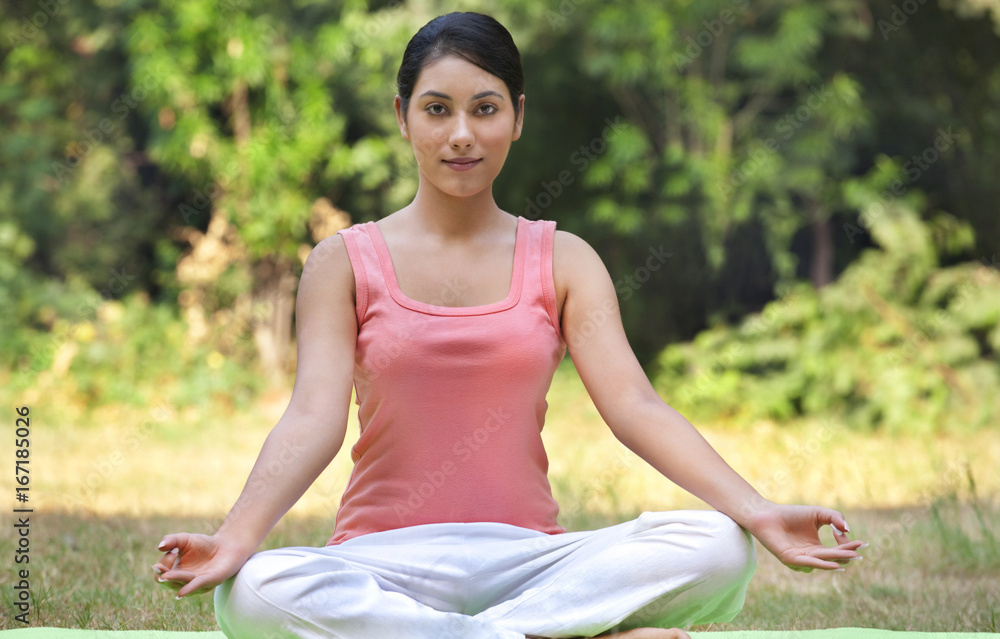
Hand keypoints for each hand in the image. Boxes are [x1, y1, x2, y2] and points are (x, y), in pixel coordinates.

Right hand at [152, 533, 255, 597]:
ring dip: (175, 579)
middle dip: (165, 573)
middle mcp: (185, 582)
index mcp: (176, 573)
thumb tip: (160, 547)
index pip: (161, 573)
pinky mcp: (212, 580)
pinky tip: (181, 593)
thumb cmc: (204, 545)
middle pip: (169, 582)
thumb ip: (171, 540)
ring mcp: (199, 583)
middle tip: (166, 560)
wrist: (228, 544)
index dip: (163, 564)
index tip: (173, 549)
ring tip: (166, 576)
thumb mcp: (184, 539)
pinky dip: (190, 588)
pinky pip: (199, 585)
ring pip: (183, 583)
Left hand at [744, 503, 865, 571]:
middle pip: (833, 558)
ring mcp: (801, 559)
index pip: (838, 551)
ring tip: (851, 556)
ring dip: (836, 559)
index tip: (856, 539)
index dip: (849, 546)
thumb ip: (835, 518)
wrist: (767, 514)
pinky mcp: (791, 560)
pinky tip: (834, 563)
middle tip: (859, 552)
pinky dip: (821, 563)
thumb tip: (848, 529)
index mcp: (817, 548)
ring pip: (823, 561)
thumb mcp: (818, 513)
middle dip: (846, 554)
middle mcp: (811, 556)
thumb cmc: (792, 514)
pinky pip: (809, 563)